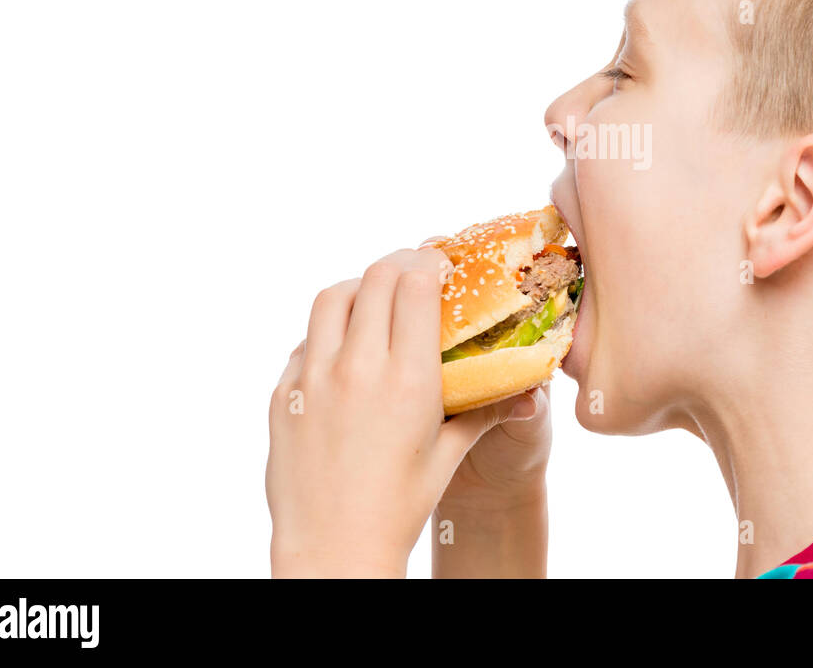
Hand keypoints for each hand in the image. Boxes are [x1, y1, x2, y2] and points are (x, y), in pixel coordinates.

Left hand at [265, 247, 538, 577]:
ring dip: (357, 288)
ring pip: (331, 298)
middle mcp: (358, 369)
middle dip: (398, 264)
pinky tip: (342, 351)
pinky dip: (326, 333)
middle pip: (374, 278)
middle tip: (411, 271)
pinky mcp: (285, 395)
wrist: (333, 550)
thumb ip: (485, 409)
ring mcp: (313, 379)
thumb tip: (527, 386)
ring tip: (373, 299)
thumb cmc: (399, 507)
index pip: (415, 285)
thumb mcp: (449, 454)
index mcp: (407, 379)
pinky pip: (304, 343)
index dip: (429, 262)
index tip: (439, 263)